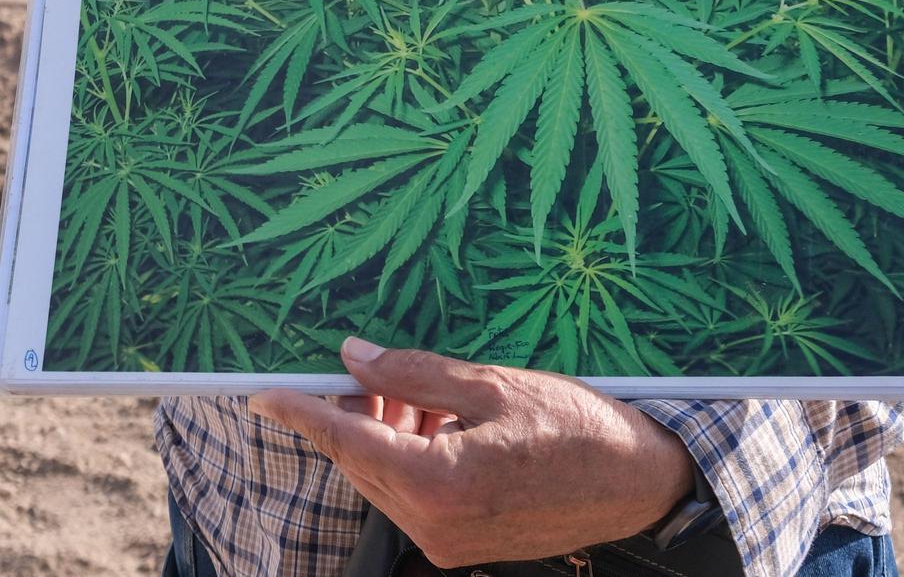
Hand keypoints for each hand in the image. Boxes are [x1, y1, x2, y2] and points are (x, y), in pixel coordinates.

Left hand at [251, 338, 696, 568]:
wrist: (641, 485)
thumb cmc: (578, 428)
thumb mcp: (491, 385)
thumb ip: (413, 373)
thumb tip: (353, 356)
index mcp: (437, 482)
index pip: (345, 439)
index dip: (300, 411)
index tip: (262, 394)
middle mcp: (434, 525)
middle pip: (359, 460)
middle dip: (353, 412)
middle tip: (371, 370)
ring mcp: (448, 544)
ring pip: (382, 478)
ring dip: (383, 433)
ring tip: (417, 394)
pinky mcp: (462, 547)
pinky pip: (410, 497)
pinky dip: (408, 458)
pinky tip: (434, 425)